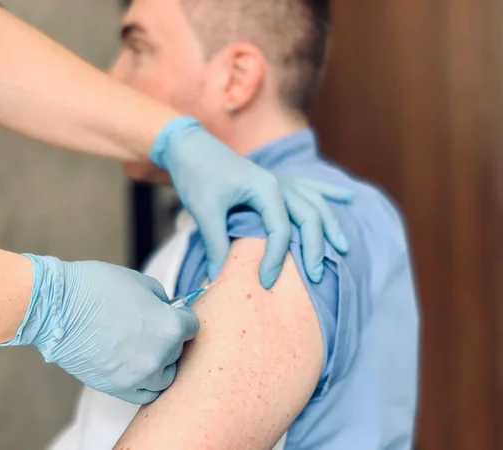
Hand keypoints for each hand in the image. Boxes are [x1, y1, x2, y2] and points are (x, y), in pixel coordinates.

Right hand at [1, 255, 198, 403]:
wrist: (57, 308)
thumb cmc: (98, 288)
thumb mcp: (141, 283)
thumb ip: (162, 301)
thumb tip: (169, 311)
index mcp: (169, 328)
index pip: (192, 326)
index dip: (182, 316)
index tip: (173, 313)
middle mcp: (159, 357)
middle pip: (178, 351)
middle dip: (169, 338)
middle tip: (152, 327)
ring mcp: (139, 377)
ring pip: (165, 377)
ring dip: (160, 363)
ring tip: (143, 347)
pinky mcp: (118, 388)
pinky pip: (145, 394)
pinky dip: (145, 381)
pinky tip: (136, 365)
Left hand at [150, 116, 351, 286]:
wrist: (191, 148)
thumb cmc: (197, 175)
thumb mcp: (203, 209)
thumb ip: (214, 243)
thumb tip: (216, 277)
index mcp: (265, 187)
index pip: (280, 230)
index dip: (276, 258)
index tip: (266, 282)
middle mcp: (280, 182)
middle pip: (309, 217)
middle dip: (316, 247)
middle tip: (316, 276)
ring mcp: (281, 179)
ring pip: (316, 203)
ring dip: (330, 225)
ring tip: (343, 248)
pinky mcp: (277, 179)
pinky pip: (310, 186)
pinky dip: (329, 193)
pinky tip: (348, 197)